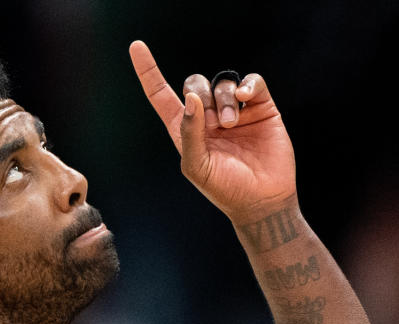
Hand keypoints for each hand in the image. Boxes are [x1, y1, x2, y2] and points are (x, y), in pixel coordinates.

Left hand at [130, 40, 296, 223]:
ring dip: (223, 100)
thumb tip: (192, 98)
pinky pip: (251, 81)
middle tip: (216, 124)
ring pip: (221, 82)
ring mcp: (234, 110)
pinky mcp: (260, 107)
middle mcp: (207, 117)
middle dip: (201, 95)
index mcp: (185, 129)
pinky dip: (247, 84)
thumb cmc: (225, 189)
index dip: (148, 71)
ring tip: (231, 124)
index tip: (136, 47)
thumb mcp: (197, 166)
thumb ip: (189, 132)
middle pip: (194, 83)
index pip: (160, 95)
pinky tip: (245, 98)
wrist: (262, 200)